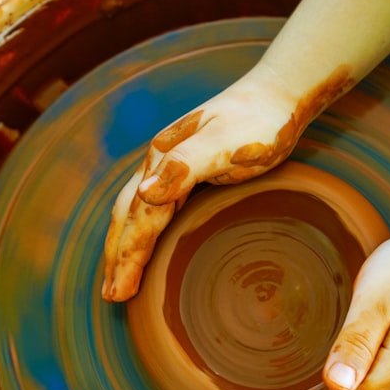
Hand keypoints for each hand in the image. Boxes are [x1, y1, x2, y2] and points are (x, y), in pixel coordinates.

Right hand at [102, 66, 304, 301]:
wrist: (280, 93)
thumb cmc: (259, 121)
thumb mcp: (227, 144)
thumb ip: (186, 166)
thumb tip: (144, 195)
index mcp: (165, 158)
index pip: (140, 218)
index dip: (127, 256)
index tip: (119, 293)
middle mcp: (161, 161)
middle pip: (129, 216)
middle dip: (116, 256)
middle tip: (110, 296)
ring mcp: (174, 165)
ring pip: (138, 212)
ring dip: (124, 246)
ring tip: (118, 279)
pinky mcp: (190, 169)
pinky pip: (157, 208)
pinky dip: (144, 232)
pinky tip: (147, 244)